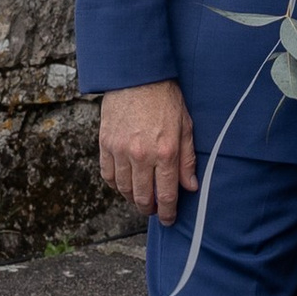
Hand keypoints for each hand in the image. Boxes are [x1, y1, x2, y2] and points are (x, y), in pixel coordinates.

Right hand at [99, 81, 198, 223]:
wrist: (137, 76)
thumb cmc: (165, 99)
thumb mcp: (185, 127)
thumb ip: (187, 160)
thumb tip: (191, 186)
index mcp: (165, 152)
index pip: (166, 195)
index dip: (168, 212)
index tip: (168, 219)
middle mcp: (141, 155)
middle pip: (142, 197)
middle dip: (149, 209)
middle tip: (154, 210)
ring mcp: (120, 150)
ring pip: (124, 189)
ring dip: (132, 198)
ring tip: (140, 197)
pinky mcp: (105, 143)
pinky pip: (107, 174)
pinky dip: (115, 184)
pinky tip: (124, 183)